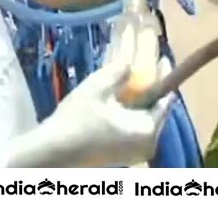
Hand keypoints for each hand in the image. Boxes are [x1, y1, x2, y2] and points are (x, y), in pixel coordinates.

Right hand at [6, 56, 173, 167]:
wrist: (52, 152)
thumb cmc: (76, 119)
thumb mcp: (97, 88)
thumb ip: (119, 72)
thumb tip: (131, 62)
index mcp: (147, 130)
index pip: (165, 100)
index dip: (164, 77)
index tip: (164, 58)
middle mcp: (148, 145)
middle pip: (155, 111)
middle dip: (150, 90)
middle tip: (144, 66)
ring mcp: (135, 154)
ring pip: (144, 121)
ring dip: (138, 102)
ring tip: (129, 80)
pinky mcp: (123, 158)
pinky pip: (134, 131)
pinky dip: (129, 115)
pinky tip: (117, 102)